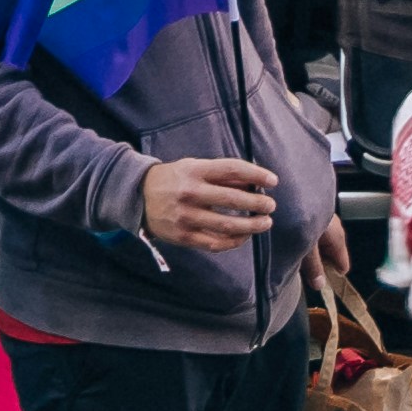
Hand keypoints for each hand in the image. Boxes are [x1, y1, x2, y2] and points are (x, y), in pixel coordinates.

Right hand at [136, 153, 278, 255]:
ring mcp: (186, 217)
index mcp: (194, 171)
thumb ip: (221, 175)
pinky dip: (234, 241)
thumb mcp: (194, 167)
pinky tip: (245, 236)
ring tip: (265, 222)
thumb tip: (254, 183)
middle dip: (257, 203)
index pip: (231, 170)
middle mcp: (190, 193)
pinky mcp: (183, 236)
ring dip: (252, 225)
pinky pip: (215, 243)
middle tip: (270, 205)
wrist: (138, 196)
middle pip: (232, 200)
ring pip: (227, 225)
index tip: (273, 180)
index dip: (256, 174)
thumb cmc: (174, 180)